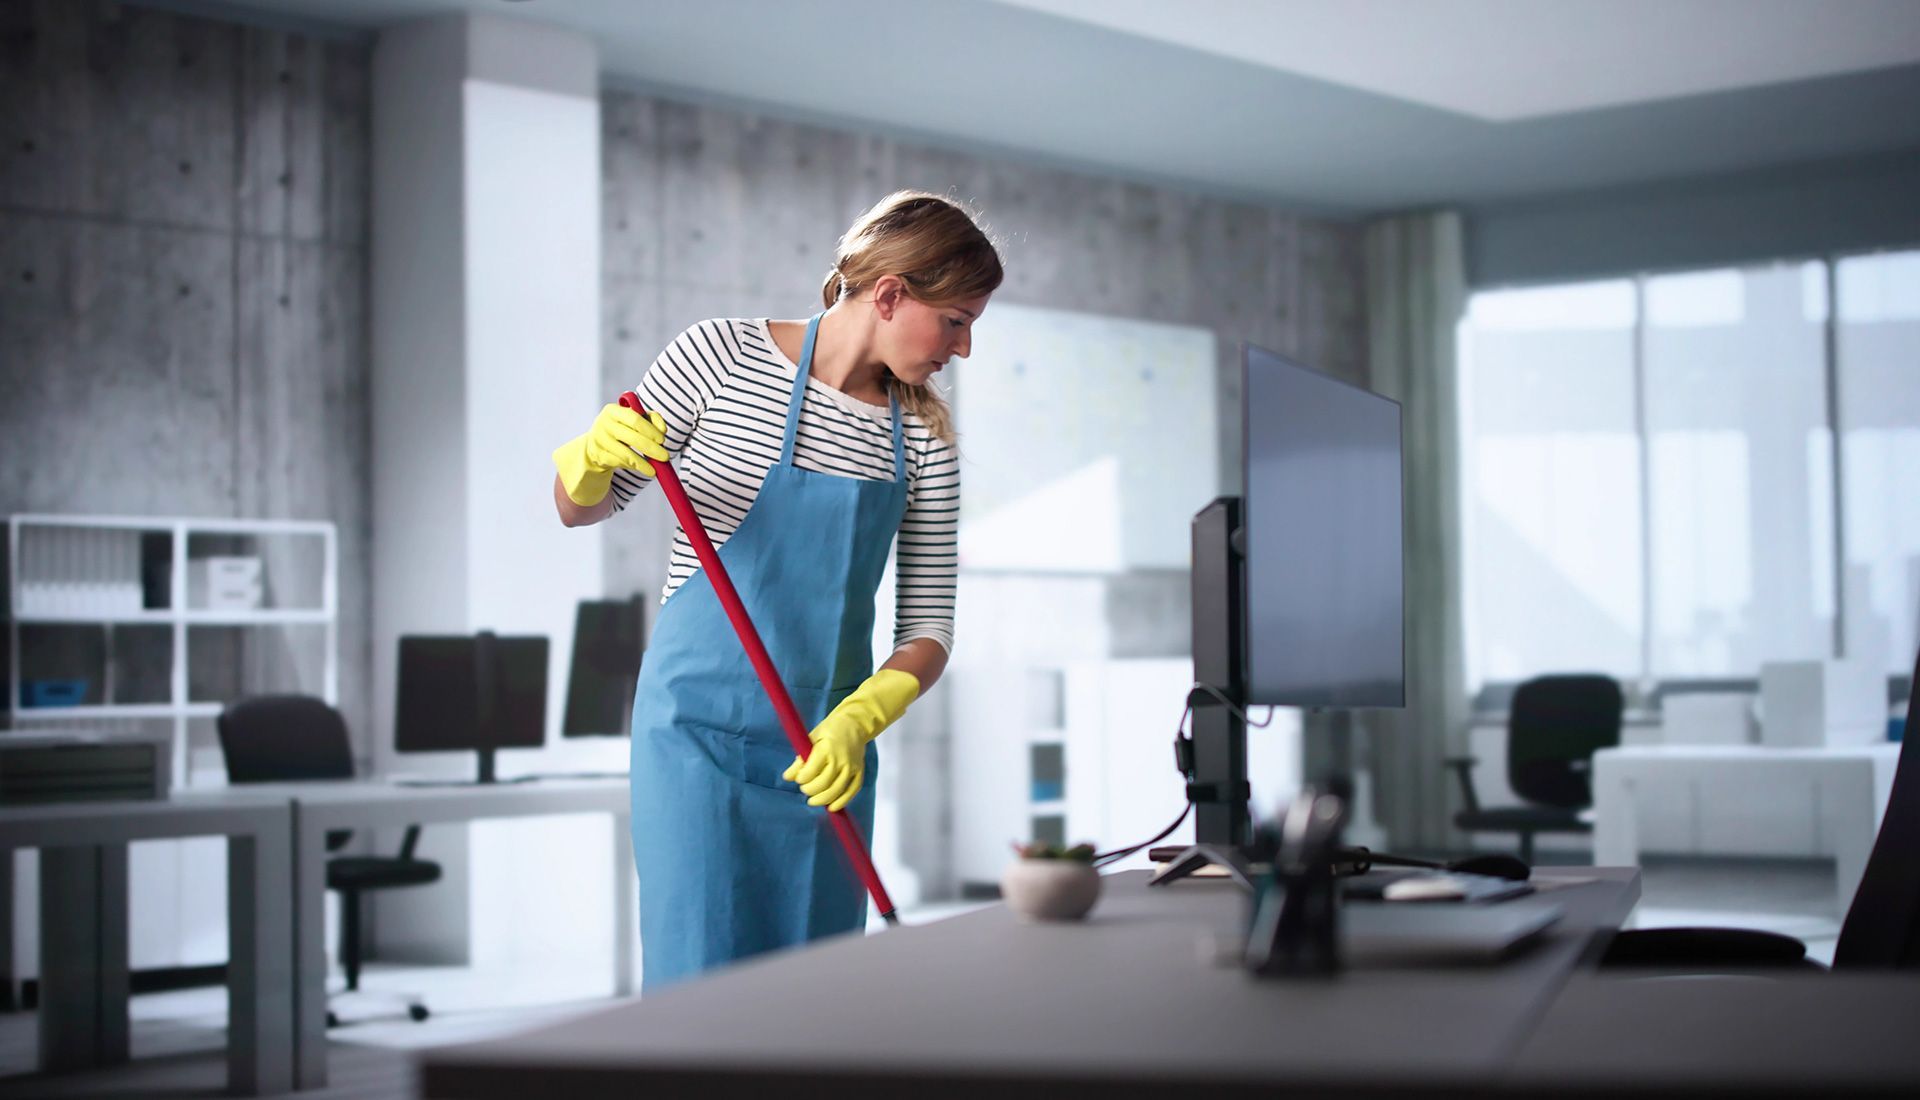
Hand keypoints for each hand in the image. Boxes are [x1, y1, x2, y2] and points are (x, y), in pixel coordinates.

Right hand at [552, 403, 667, 505]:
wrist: (596, 444)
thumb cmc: (622, 428)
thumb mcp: (635, 419)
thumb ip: (652, 419)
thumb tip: (663, 430)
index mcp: (613, 410)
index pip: (635, 419)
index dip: (651, 430)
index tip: (662, 440)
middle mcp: (603, 424)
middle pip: (632, 437)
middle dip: (651, 448)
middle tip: (665, 457)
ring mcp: (599, 441)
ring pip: (626, 454)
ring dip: (643, 463)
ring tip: (654, 470)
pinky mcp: (598, 456)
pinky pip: (620, 463)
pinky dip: (633, 466)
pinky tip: (641, 467)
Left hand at [783, 669, 918, 812]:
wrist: (854, 724)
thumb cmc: (829, 731)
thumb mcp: (810, 739)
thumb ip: (800, 759)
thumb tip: (788, 777)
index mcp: (825, 749)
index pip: (810, 772)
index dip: (801, 779)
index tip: (799, 778)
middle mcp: (840, 759)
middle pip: (822, 784)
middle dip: (809, 790)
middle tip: (804, 788)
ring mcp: (851, 767)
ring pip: (836, 791)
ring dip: (822, 800)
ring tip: (812, 800)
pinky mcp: (859, 772)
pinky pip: (851, 791)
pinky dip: (841, 802)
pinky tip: (831, 807)